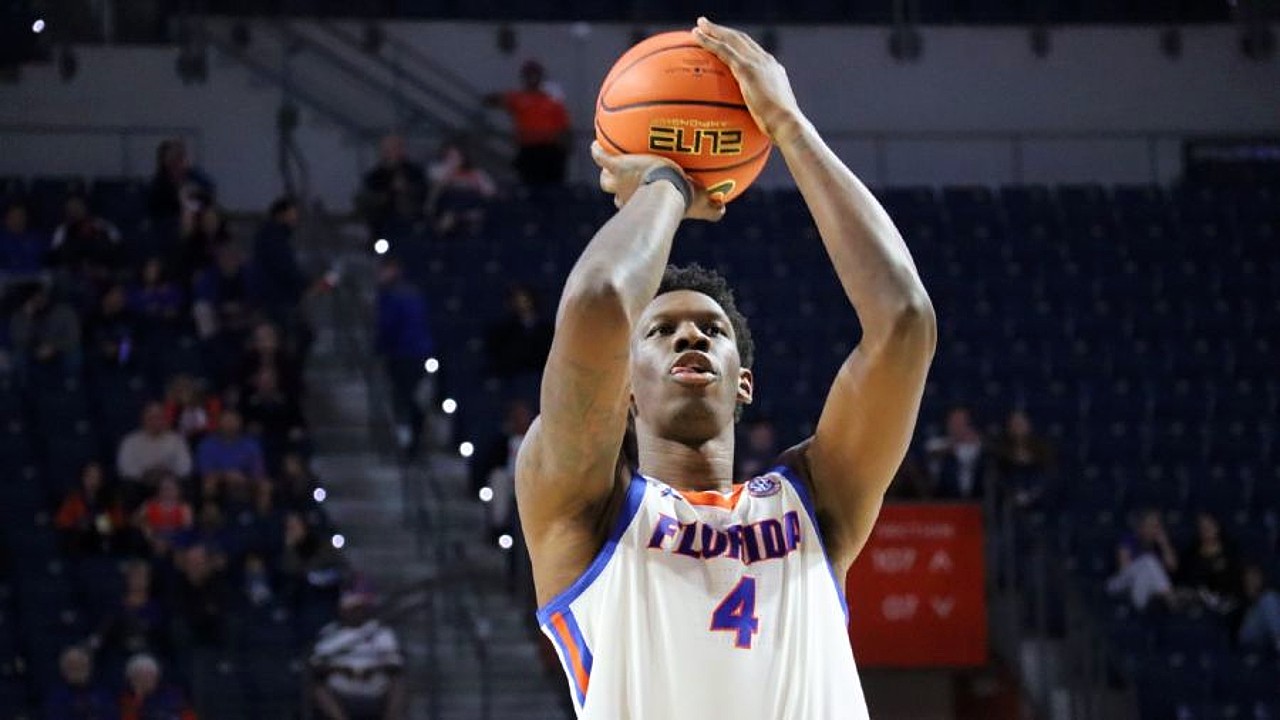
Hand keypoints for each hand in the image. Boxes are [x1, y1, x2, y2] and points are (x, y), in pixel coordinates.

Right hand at [590, 142, 724, 221]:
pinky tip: (595, 145)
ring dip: (607, 172)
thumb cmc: (682, 201)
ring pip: (605, 180)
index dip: (634, 197)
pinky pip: (600, 157)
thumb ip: (713, 211)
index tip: (637, 192)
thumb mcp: (701, 206)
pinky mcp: (617, 166)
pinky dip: (597, 152)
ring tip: (609, 161)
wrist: (666, 190)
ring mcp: (619, 182)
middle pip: (615, 192)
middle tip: (625, 179)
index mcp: (642, 202)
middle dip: (618, 187)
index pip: (634, 202)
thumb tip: (724, 210)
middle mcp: (626, 196)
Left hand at [692, 17, 805, 144]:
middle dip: (724, 31)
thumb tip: (750, 127)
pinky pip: (724, 50)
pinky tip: (696, 38)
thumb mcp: (770, 118)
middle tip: (706, 26)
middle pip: (741, 39)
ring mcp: (757, 63)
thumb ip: (760, 115)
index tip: (726, 40)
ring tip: (698, 26)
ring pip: (732, 39)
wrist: (788, 125)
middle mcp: (766, 61)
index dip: (738, 43)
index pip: (753, 51)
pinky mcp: (747, 69)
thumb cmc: (780, 130)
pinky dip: (710, 41)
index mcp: (773, 70)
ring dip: (714, 30)